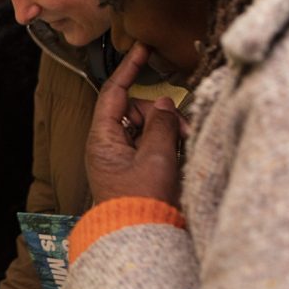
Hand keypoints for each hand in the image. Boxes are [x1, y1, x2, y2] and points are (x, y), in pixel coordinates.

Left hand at [86, 42, 185, 205]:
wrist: (138, 239)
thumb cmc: (142, 204)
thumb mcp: (157, 159)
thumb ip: (163, 125)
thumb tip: (167, 103)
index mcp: (102, 139)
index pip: (113, 93)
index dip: (129, 69)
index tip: (142, 49)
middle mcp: (107, 145)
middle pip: (134, 109)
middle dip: (160, 113)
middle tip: (184, 129)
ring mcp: (120, 158)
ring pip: (146, 127)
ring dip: (167, 130)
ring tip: (186, 144)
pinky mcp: (134, 171)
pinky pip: (151, 145)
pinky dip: (167, 144)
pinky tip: (181, 153)